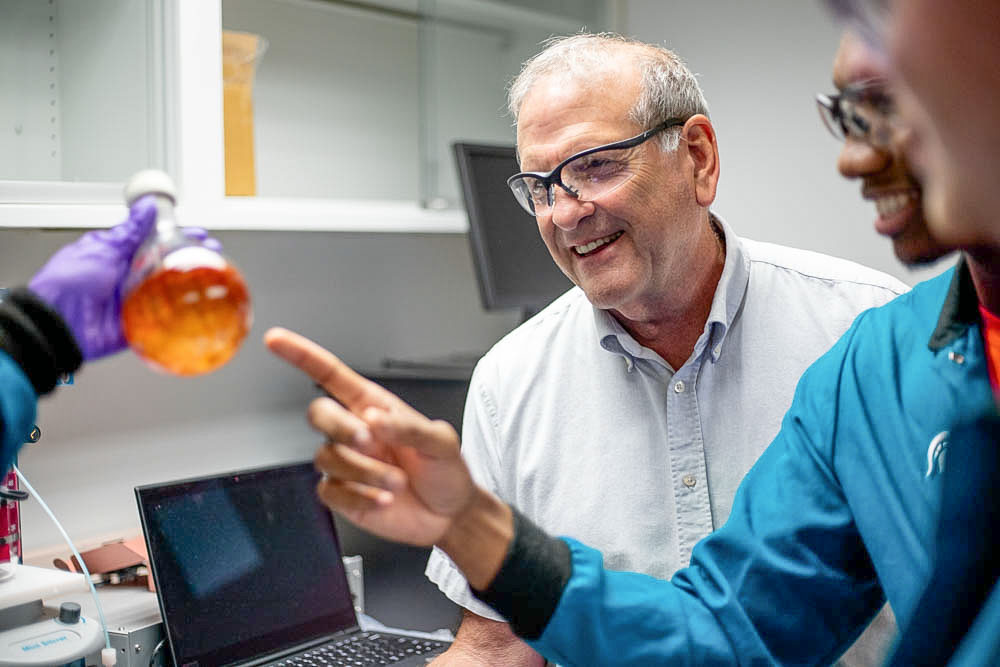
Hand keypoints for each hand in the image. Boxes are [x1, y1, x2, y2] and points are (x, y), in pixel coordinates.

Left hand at [27, 196, 221, 359]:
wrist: (56, 321)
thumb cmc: (68, 282)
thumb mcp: (103, 248)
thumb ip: (130, 230)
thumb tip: (148, 207)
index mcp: (121, 256)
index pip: (156, 241)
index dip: (178, 236)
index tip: (198, 232)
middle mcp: (130, 277)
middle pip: (167, 264)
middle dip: (190, 257)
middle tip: (210, 252)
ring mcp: (135, 300)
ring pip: (169, 290)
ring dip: (191, 283)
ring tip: (212, 274)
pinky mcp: (138, 323)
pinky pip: (164, 318)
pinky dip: (180, 313)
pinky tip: (198, 306)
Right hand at [264, 327, 477, 546]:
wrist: (449, 513)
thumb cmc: (445, 469)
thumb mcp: (442, 442)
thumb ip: (410, 428)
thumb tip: (374, 418)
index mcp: (374, 407)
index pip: (331, 375)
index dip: (302, 355)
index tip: (275, 340)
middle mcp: (355, 431)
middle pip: (319, 413)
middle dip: (340, 427)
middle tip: (369, 442)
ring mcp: (346, 463)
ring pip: (327, 457)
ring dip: (364, 471)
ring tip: (398, 482)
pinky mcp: (343, 494)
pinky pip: (331, 491)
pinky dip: (359, 497)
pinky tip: (384, 500)